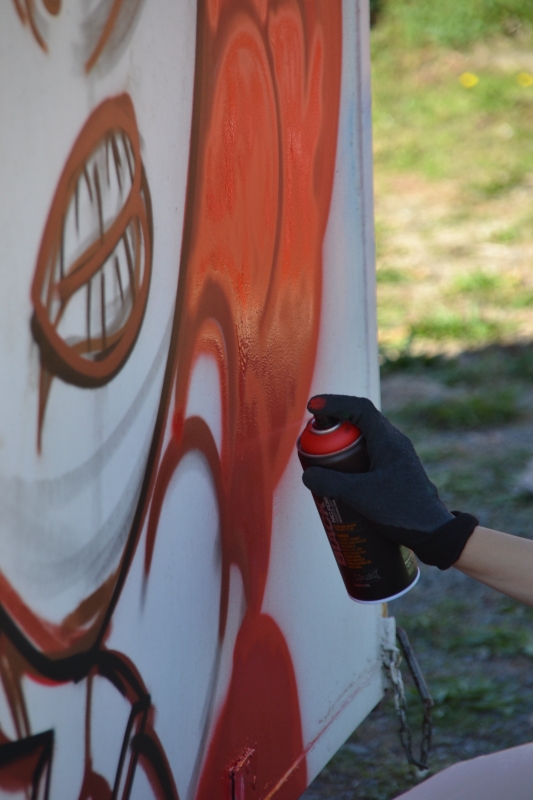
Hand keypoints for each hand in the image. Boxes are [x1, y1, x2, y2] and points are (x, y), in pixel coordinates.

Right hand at [302, 394, 477, 568]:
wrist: (433, 533)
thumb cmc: (401, 510)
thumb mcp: (360, 496)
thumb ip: (331, 483)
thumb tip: (307, 475)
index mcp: (388, 440)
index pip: (359, 408)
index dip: (334, 402)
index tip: (312, 406)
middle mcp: (394, 442)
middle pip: (360, 420)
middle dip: (334, 423)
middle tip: (313, 435)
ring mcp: (396, 455)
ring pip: (364, 438)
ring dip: (342, 442)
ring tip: (322, 456)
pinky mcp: (395, 470)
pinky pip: (369, 453)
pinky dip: (351, 456)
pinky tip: (340, 475)